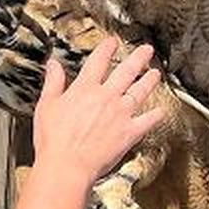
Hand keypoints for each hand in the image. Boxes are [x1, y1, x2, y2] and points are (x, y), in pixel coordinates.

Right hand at [32, 39, 165, 186]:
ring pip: (140, 91)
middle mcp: (106, 97)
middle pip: (126, 71)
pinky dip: (156, 115)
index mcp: (85, 89)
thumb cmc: (54, 141)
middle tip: (146, 50)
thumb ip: (53, 82)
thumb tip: (53, 64)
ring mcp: (120, 114)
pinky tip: (161, 110)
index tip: (112, 42)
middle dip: (138, 58)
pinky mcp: (129, 133)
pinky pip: (148, 121)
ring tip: (155, 73)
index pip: (98, 61)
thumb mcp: (46, 106)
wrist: (67, 166)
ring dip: (149, 81)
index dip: (106, 49)